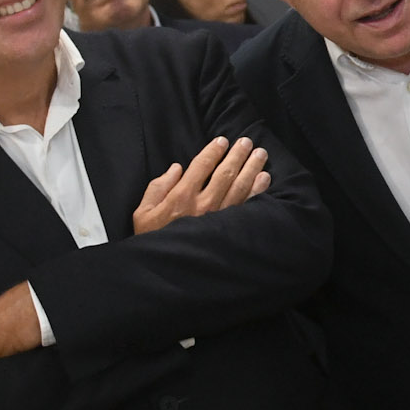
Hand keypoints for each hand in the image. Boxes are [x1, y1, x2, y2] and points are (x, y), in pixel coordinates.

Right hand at [133, 137, 269, 233]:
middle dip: (238, 154)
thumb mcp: (143, 212)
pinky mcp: (230, 229)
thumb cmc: (153, 238)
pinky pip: (248, 205)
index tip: (222, 140)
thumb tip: (176, 168)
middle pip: (226, 173)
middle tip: (247, 142)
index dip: (213, 151)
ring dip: (252, 168)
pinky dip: (258, 190)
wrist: (167, 268)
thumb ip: (158, 187)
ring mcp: (220, 217)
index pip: (201, 166)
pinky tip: (265, 178)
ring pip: (240, 186)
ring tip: (261, 154)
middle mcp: (204, 204)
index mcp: (181, 197)